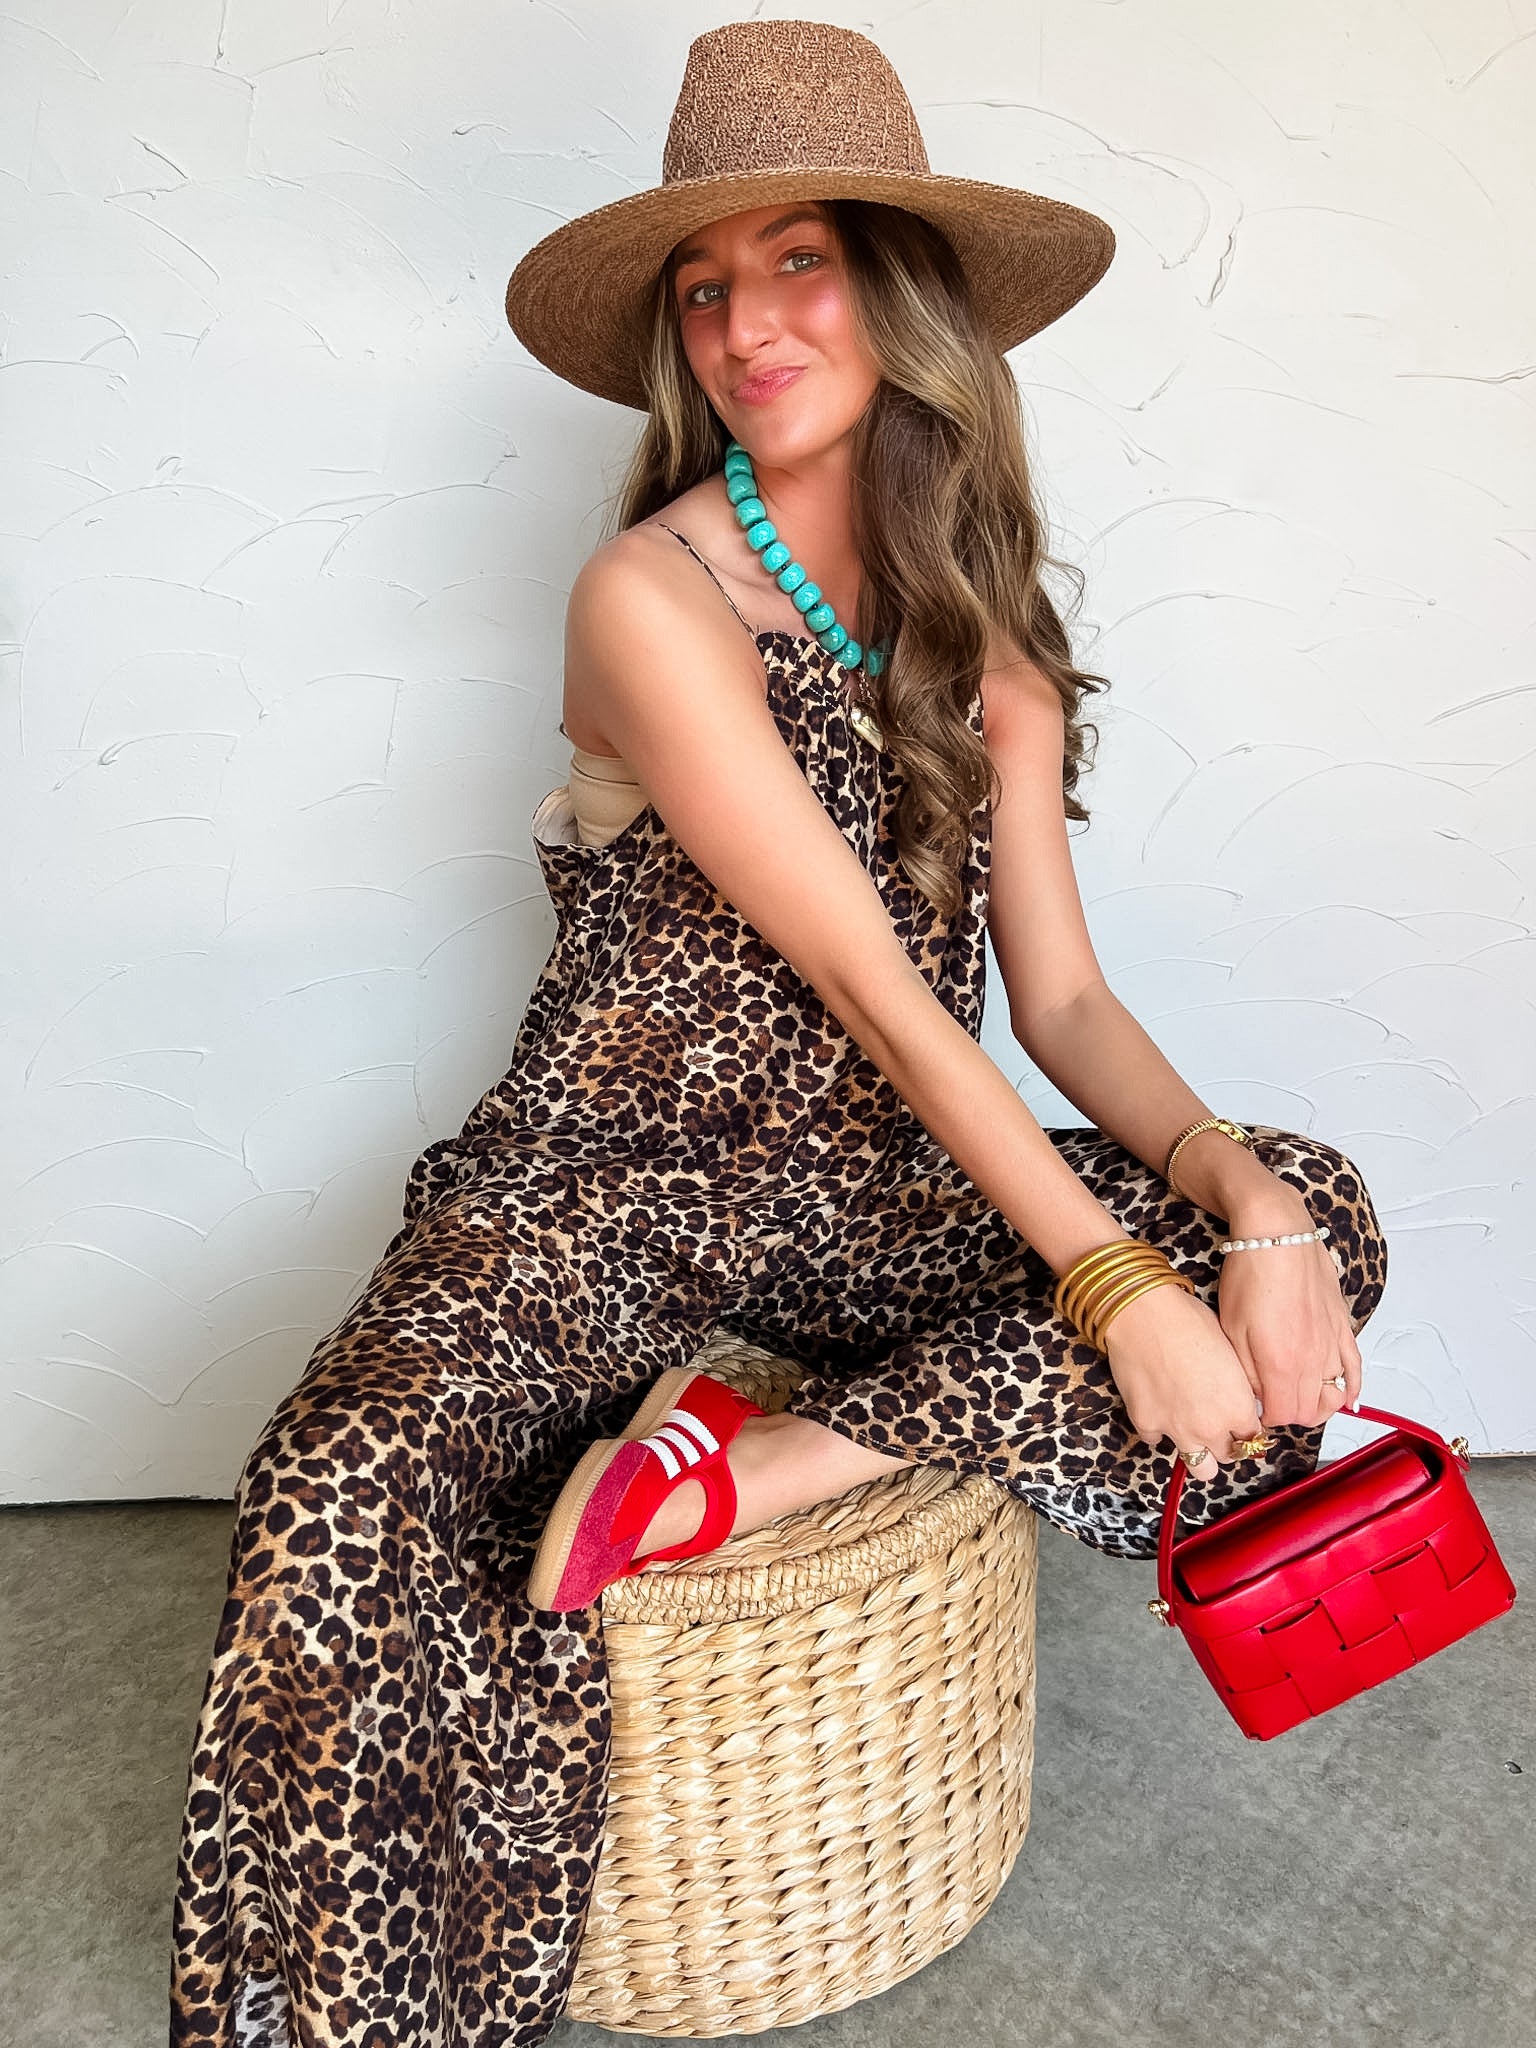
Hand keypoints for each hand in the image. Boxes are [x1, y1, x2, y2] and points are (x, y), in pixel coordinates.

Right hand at [1100, 1283, 1273, 1478]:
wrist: (1143, 1314)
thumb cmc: (1188, 1320)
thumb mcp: (1230, 1350)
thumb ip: (1238, 1387)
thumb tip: (1238, 1399)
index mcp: (1238, 1406)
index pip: (1254, 1439)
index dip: (1248, 1429)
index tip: (1242, 1423)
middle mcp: (1211, 1426)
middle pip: (1230, 1457)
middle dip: (1227, 1443)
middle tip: (1219, 1425)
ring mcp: (1177, 1429)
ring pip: (1201, 1468)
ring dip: (1201, 1453)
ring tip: (1194, 1431)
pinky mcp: (1147, 1424)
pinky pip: (1158, 1441)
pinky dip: (1160, 1430)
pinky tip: (1160, 1408)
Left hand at [1217, 1188, 1361, 1429]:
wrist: (1277, 1234)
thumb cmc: (1248, 1276)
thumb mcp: (1231, 1329)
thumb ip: (1247, 1372)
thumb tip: (1256, 1397)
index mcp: (1282, 1364)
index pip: (1284, 1416)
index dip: (1266, 1417)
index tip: (1255, 1407)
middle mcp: (1314, 1360)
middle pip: (1311, 1411)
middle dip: (1290, 1413)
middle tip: (1272, 1399)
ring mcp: (1332, 1343)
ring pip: (1334, 1394)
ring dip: (1318, 1402)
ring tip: (1298, 1394)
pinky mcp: (1342, 1326)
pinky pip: (1356, 1367)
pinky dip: (1353, 1386)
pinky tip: (1349, 1398)